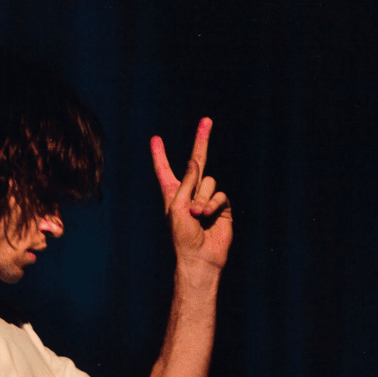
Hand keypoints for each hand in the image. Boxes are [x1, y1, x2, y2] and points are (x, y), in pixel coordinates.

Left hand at [150, 119, 232, 274]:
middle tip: (207, 120)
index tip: (155, 139)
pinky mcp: (222, 207)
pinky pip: (220, 195)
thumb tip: (194, 160)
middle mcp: (190, 193)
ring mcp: (207, 198)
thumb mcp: (177, 206)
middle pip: (198, 161)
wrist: (199, 257)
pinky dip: (213, 203)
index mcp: (173, 194)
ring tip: (197, 215)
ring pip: (208, 182)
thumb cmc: (182, 235)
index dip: (160, 156)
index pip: (165, 170)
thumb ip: (186, 182)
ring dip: (203, 198)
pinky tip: (207, 216)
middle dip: (202, 140)